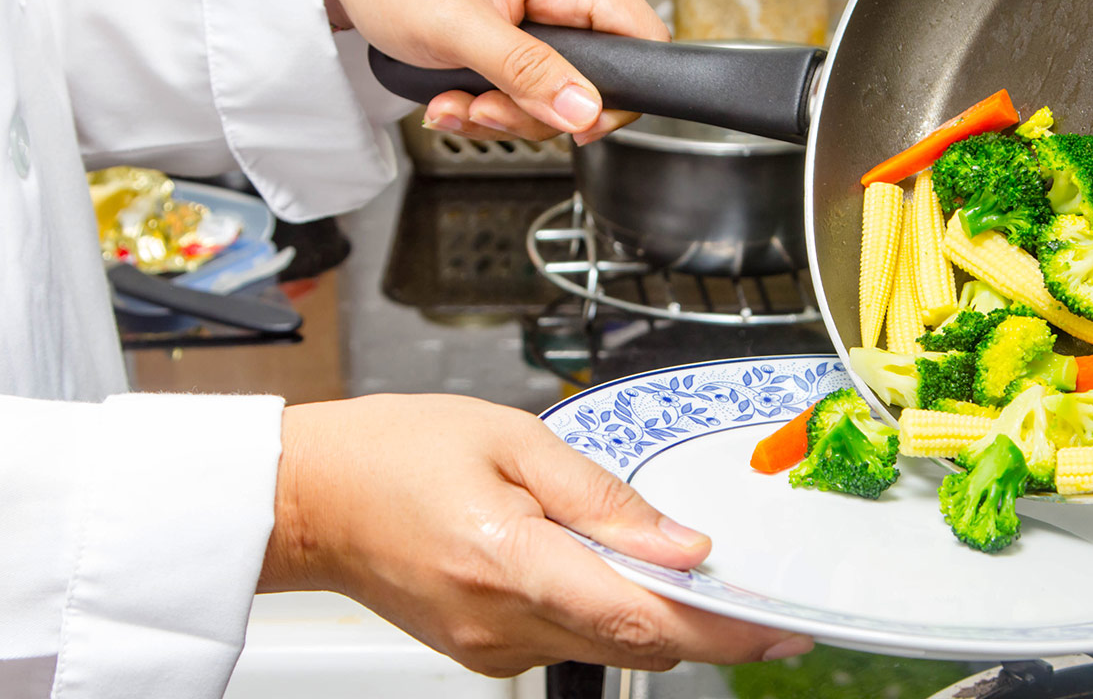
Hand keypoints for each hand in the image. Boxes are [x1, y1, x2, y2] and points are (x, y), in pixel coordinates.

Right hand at [259, 394, 812, 676]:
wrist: (309, 498)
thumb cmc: (393, 453)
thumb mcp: (511, 440)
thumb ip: (604, 498)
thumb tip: (681, 542)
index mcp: (512, 561)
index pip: (643, 617)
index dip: (724, 631)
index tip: (782, 631)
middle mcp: (504, 623)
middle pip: (637, 640)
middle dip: (701, 620)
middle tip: (743, 587)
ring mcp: (492, 648)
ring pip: (607, 643)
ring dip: (649, 611)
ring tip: (658, 560)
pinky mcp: (484, 652)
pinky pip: (569, 640)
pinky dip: (602, 610)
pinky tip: (598, 567)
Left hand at [319, 0, 666, 144]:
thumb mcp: (457, 26)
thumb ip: (527, 70)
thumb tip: (585, 109)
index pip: (641, 37)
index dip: (620, 92)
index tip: (575, 124)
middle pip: (593, 82)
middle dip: (538, 112)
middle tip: (487, 107)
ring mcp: (536, 18)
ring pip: (553, 97)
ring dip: (503, 116)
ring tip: (454, 102)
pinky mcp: (511, 40)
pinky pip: (521, 92)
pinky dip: (485, 108)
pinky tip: (449, 99)